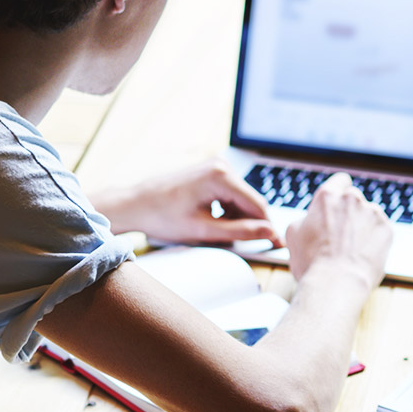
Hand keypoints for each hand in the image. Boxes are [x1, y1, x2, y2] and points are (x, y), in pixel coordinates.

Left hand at [92, 160, 280, 245]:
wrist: (135, 204)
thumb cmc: (163, 217)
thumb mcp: (204, 230)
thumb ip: (240, 232)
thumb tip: (269, 233)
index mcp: (221, 176)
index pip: (257, 205)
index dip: (268, 227)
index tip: (277, 245)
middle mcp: (222, 165)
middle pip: (251, 201)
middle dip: (250, 223)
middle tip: (244, 245)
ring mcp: (216, 166)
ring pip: (241, 199)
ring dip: (236, 218)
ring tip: (216, 233)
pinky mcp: (210, 171)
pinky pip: (230, 194)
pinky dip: (227, 210)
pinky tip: (211, 221)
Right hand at [285, 173, 391, 294]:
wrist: (336, 284)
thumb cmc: (311, 262)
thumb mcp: (294, 234)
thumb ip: (306, 218)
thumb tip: (312, 220)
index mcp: (327, 195)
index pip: (340, 181)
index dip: (339, 193)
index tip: (338, 206)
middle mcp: (352, 198)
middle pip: (354, 199)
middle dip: (350, 213)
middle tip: (341, 236)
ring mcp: (372, 212)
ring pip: (369, 215)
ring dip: (363, 226)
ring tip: (352, 251)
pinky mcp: (387, 229)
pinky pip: (380, 231)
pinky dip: (375, 240)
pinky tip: (364, 255)